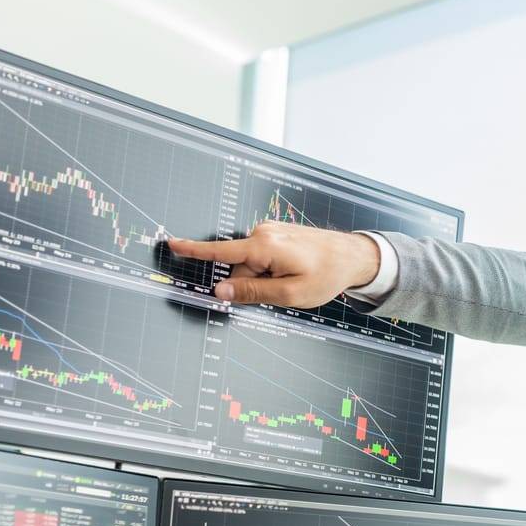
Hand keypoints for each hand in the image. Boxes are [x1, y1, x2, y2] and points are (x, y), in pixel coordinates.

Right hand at [167, 222, 380, 307]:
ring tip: (295, 278)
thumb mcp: (289, 293)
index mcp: (264, 246)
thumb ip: (251, 292)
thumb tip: (220, 292)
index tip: (172, 244)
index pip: (221, 253)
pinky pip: (263, 258)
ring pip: (253, 265)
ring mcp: (271, 232)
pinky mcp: (278, 234)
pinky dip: (273, 269)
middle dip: (253, 284)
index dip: (194, 251)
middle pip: (240, 268)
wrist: (354, 256)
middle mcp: (264, 233)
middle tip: (285, 288)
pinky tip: (294, 271)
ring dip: (266, 278)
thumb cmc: (327, 274)